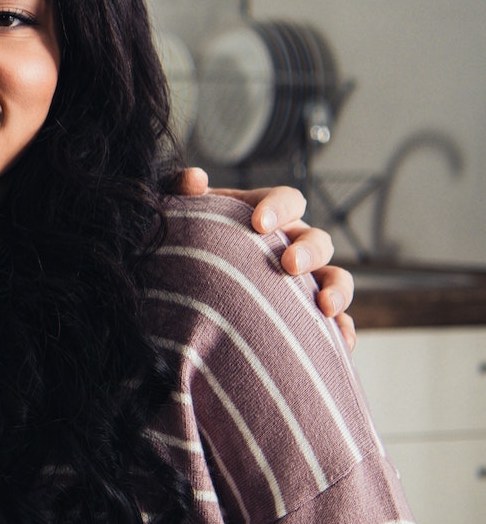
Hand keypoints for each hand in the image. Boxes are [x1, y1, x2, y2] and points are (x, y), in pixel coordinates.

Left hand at [177, 169, 356, 349]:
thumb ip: (181, 191)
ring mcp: (304, 279)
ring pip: (335, 278)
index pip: (288, 200)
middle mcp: (292, 244)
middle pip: (317, 240)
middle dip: (308, 251)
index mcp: (268, 215)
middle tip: (289, 264)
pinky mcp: (306, 312)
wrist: (183, 279)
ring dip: (336, 289)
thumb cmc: (190, 241)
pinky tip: (341, 343)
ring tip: (324, 306)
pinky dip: (343, 330)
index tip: (258, 223)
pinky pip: (335, 321)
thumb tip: (194, 179)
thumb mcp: (183, 213)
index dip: (279, 208)